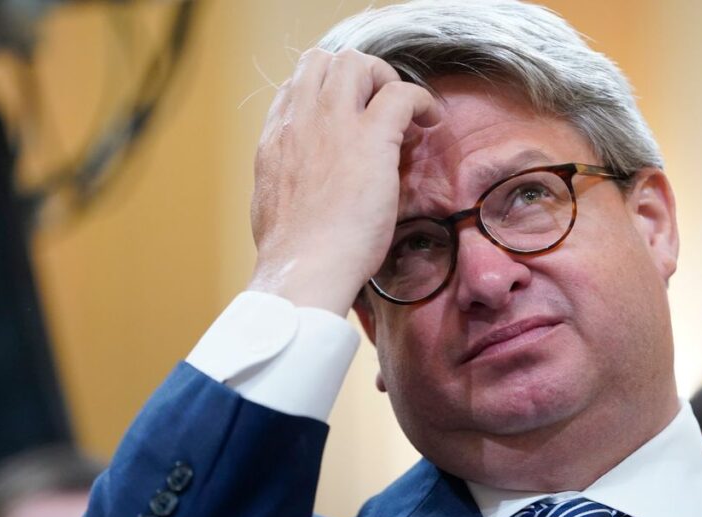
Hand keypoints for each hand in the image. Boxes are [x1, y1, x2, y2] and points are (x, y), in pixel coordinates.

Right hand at [247, 48, 439, 314]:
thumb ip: (286, 181)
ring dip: (384, 79)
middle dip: (356, 75)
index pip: (296, 85)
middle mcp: (300, 121)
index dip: (326, 92)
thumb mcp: (271, 206)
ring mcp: (333, 125)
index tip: (349, 116)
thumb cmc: (292, 257)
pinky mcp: (370, 139)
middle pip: (323, 61)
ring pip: (357, 63)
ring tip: (402, 113)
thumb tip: (299, 183)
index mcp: (276, 139)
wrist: (303, 270)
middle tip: (379, 108)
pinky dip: (421, 100)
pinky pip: (401, 93)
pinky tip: (429, 121)